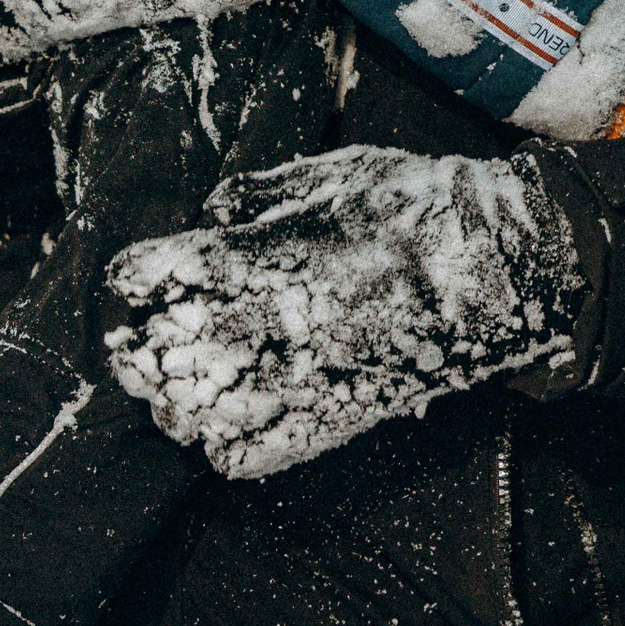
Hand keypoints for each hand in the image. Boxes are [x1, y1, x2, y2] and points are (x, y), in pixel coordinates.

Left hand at [104, 143, 582, 476]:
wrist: (492, 266)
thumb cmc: (414, 205)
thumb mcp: (333, 170)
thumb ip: (260, 195)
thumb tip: (209, 213)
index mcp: (263, 255)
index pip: (157, 277)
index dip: (134, 280)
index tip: (132, 281)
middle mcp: (268, 323)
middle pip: (164, 353)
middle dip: (141, 349)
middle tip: (139, 343)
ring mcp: (299, 378)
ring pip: (196, 415)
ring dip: (174, 403)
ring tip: (175, 390)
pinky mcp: (330, 419)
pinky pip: (250, 455)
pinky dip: (224, 447)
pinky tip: (224, 426)